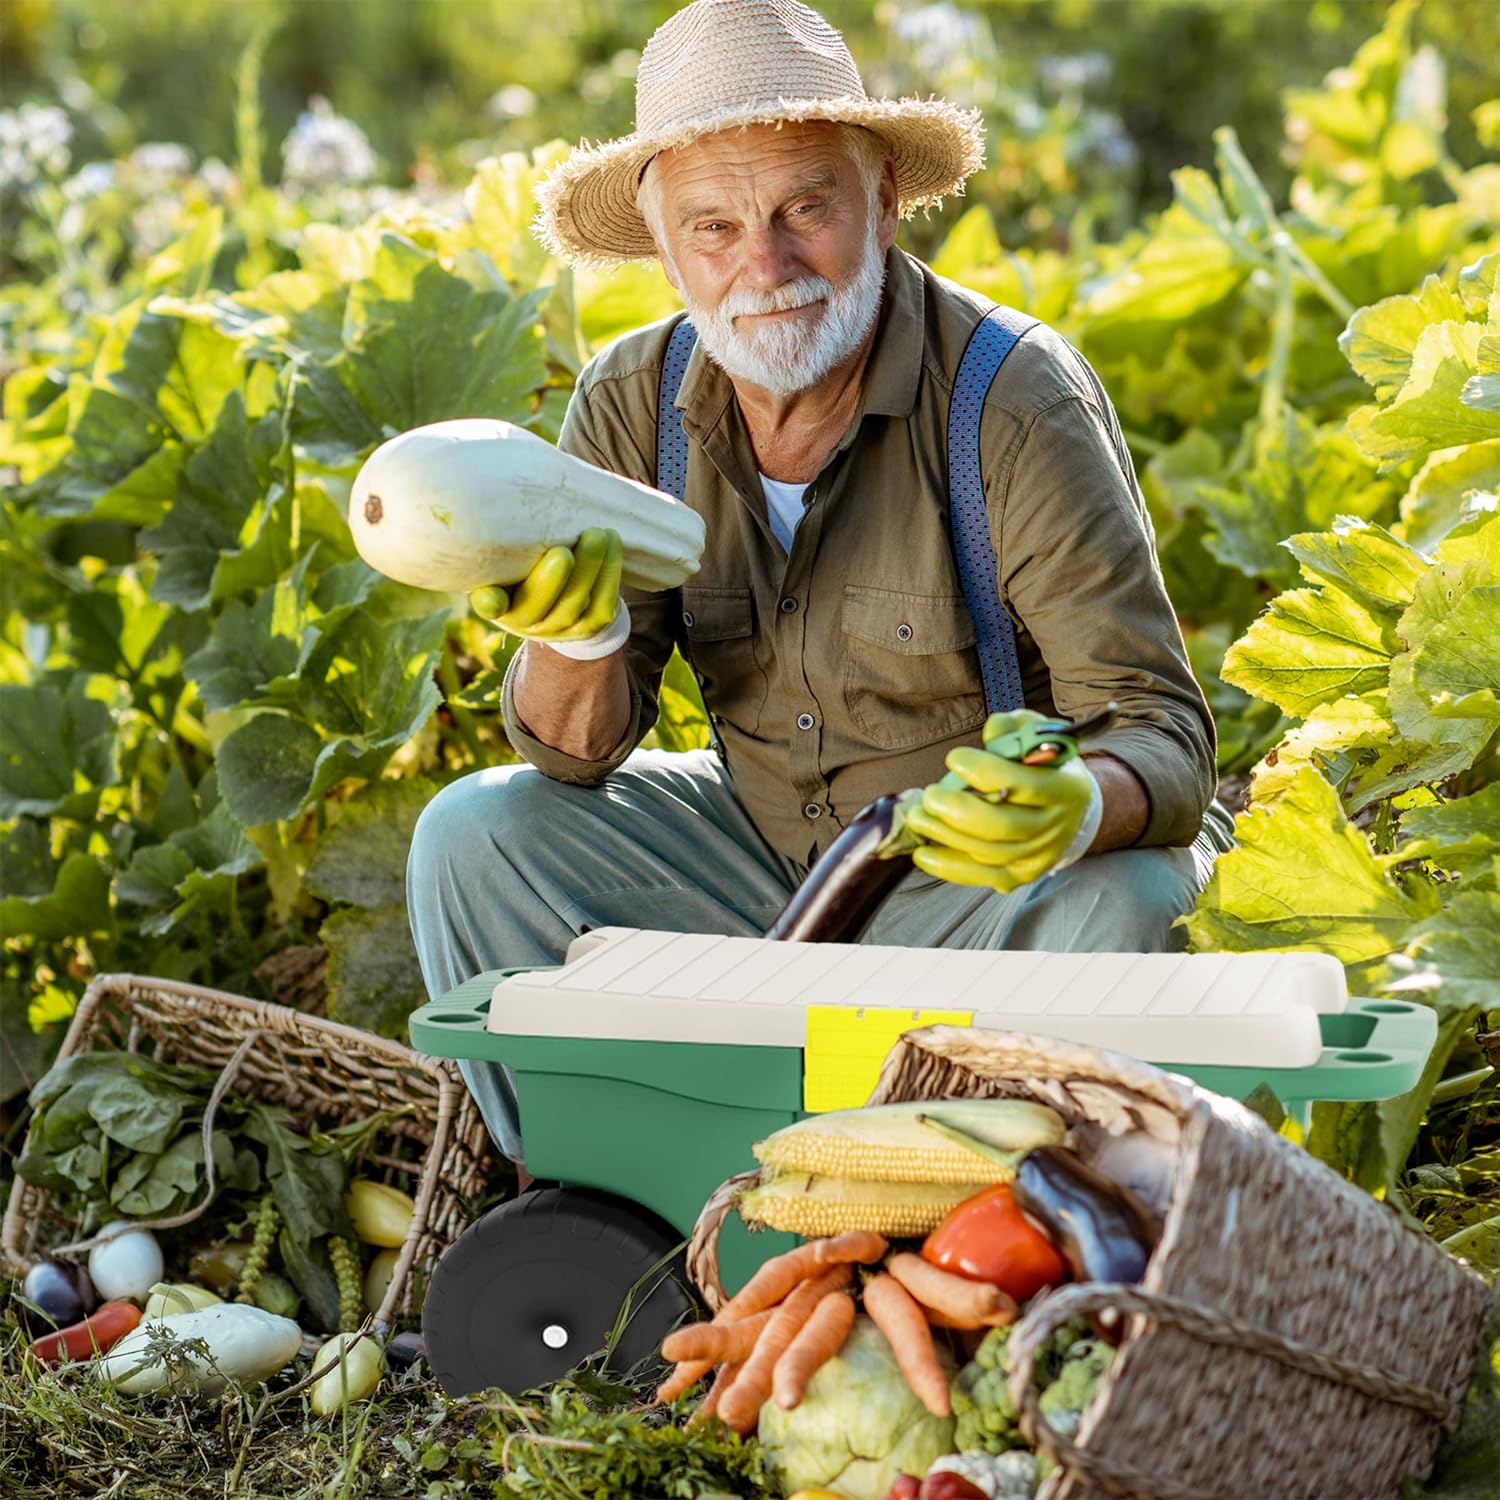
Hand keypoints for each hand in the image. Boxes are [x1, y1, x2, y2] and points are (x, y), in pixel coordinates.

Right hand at [468, 528, 622, 640]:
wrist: (560, 590)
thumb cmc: (525, 557)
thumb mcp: (506, 548)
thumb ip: (502, 532)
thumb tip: (493, 481)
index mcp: (495, 599)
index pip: (487, 604)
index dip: (489, 603)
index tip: (493, 597)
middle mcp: (523, 620)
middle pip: (537, 606)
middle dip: (553, 580)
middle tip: (564, 551)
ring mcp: (559, 626)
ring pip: (575, 603)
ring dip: (589, 569)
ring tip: (598, 536)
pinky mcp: (590, 624)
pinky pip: (603, 604)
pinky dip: (610, 573)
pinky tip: (613, 544)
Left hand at [903, 710, 1102, 890]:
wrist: (1070, 809)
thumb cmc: (1044, 767)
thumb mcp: (1037, 737)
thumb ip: (1014, 729)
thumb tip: (993, 732)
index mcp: (1065, 788)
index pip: (1022, 783)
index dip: (983, 770)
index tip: (954, 759)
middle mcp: (1055, 826)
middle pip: (1001, 825)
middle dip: (956, 809)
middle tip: (929, 796)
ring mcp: (1039, 854)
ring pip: (987, 852)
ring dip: (945, 836)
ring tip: (917, 818)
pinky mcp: (1022, 874)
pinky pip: (982, 876)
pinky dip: (948, 867)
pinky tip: (923, 853)